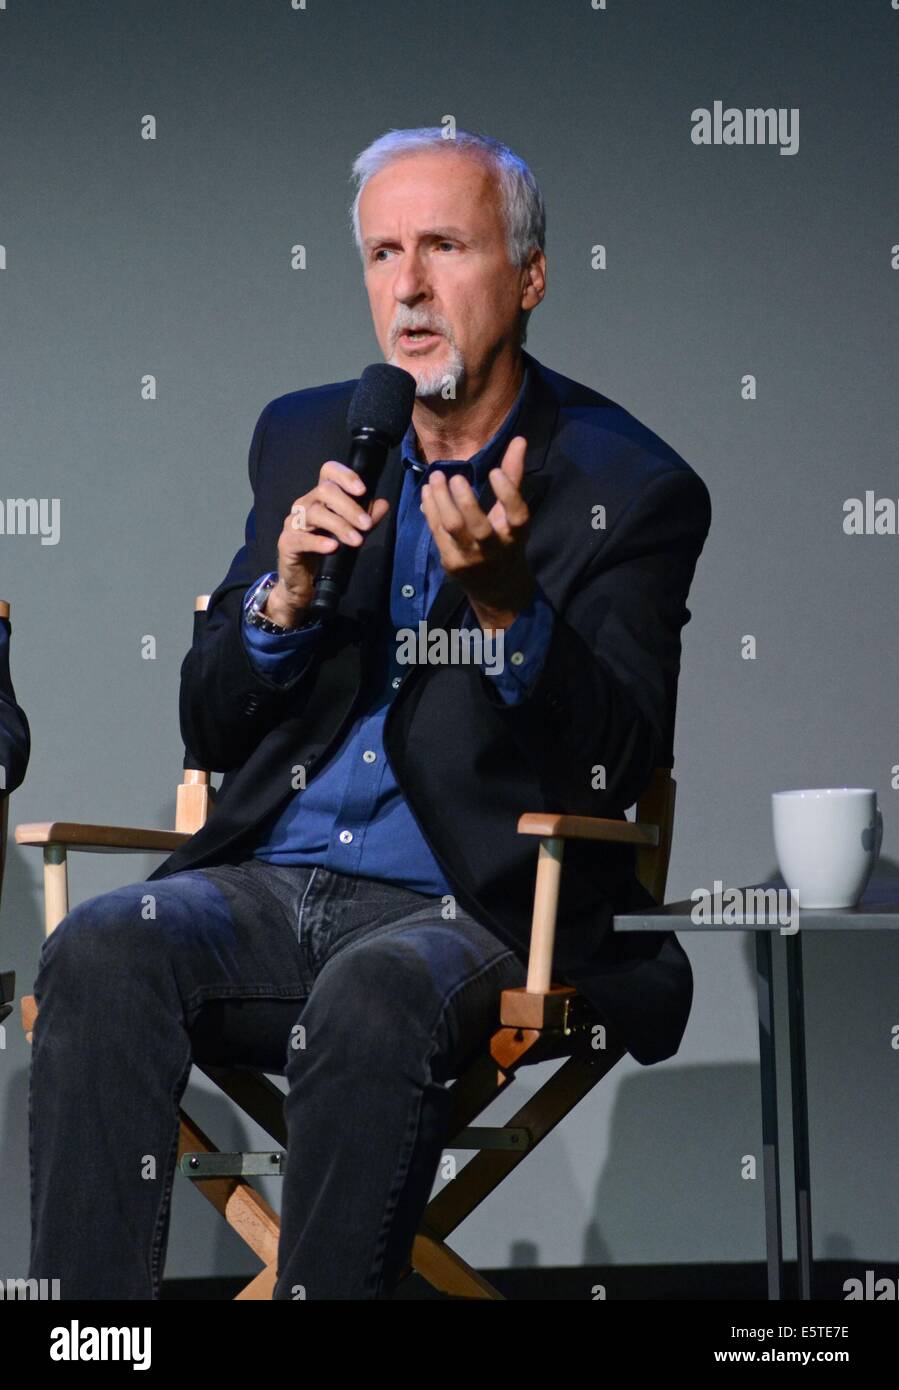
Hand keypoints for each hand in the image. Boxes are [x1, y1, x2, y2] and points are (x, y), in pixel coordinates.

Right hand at [267, 461, 390, 625]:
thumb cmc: (325, 551)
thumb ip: (367, 518)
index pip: (328, 472)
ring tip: (357, 541)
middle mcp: (305, 504)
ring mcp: (293, 522)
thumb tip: (383, 504)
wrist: (303, 580)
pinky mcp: (287, 543)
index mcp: (320, 497)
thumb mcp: (351, 532)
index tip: (363, 490)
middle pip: (324, 491)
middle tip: (366, 525)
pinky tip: (333, 547)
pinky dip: (318, 542)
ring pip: (315, 513)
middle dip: (349, 507)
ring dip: (339, 526)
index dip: (345, 475)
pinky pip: (301, 538)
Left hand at [419, 434, 534, 629]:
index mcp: (516, 534)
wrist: (496, 588)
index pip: (516, 514)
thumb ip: (514, 477)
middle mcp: (495, 549)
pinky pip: (438, 532)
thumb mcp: (514, 514)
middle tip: (453, 475)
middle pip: (477, 525)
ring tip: (435, 477)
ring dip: (440, 501)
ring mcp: (471, 558)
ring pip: (452, 528)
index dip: (507, 493)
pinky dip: (430, 510)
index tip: (494, 472)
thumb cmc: (506, 542)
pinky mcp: (452, 562)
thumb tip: (519, 440)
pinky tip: (427, 493)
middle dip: (463, 499)